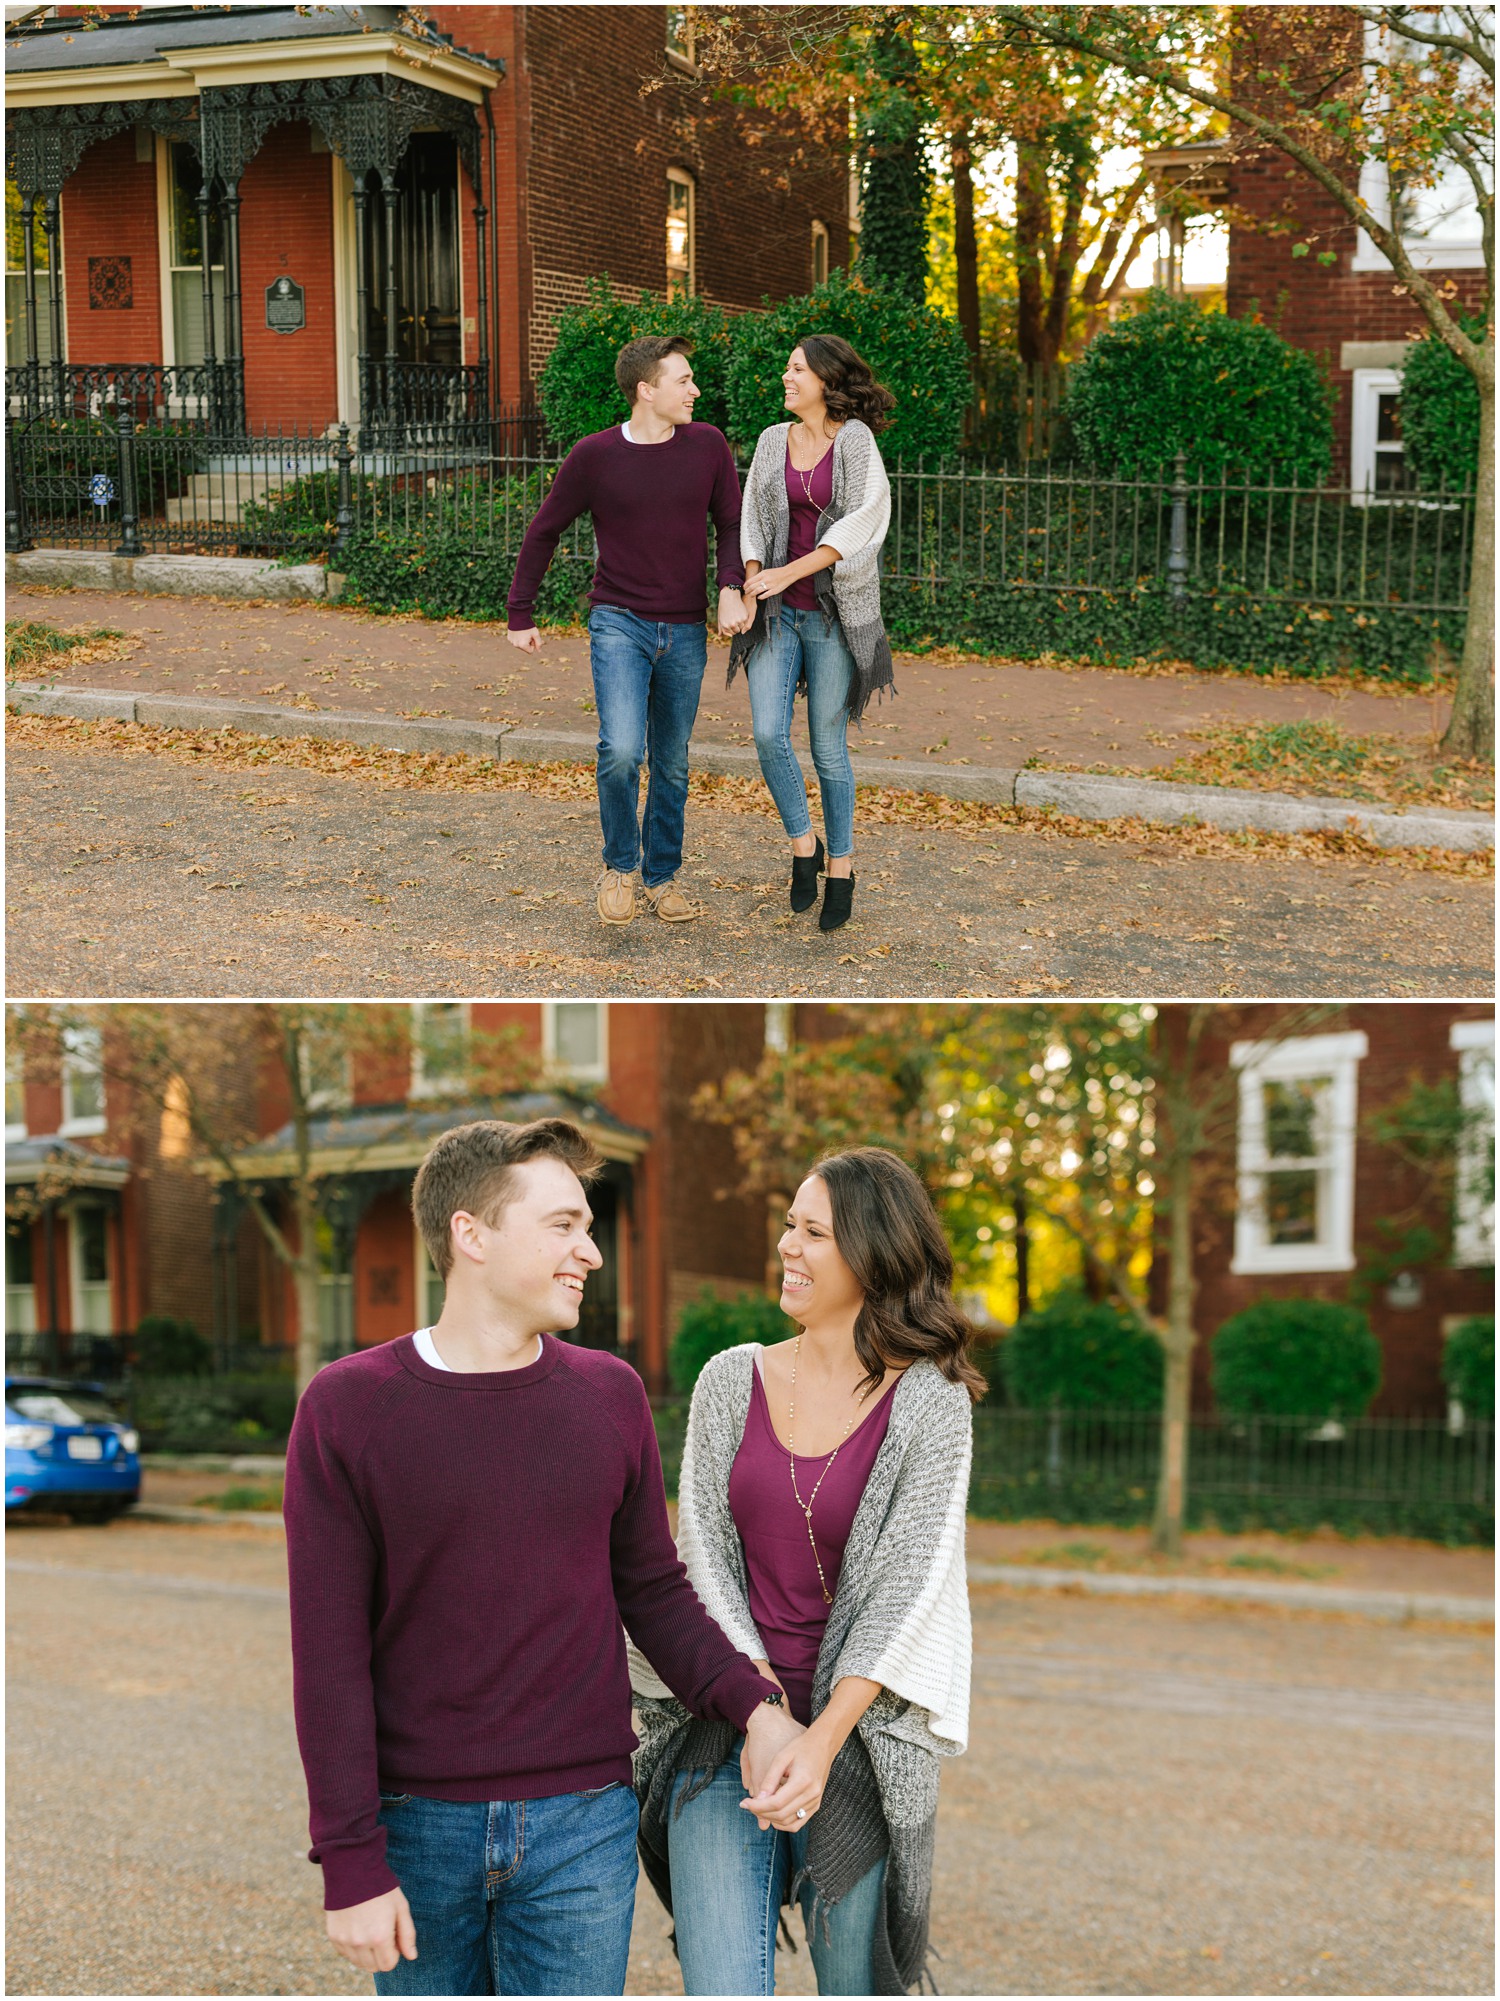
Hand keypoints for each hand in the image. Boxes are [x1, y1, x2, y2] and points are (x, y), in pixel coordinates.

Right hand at [325, 1886, 416, 1974]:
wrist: (353, 1870)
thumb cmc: (381, 1888)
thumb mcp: (401, 1907)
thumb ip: (407, 1934)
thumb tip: (412, 1956)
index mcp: (380, 1937)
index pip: (388, 1965)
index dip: (394, 1954)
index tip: (393, 1938)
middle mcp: (361, 1943)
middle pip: (373, 1967)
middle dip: (381, 1955)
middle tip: (382, 1933)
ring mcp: (345, 1941)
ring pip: (359, 1963)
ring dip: (366, 1953)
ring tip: (370, 1929)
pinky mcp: (334, 1936)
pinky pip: (346, 1953)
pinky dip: (353, 1947)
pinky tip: (357, 1927)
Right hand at [507, 625, 542, 652]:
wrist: (518, 616)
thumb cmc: (528, 625)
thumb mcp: (535, 634)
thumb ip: (539, 643)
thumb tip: (539, 651)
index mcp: (523, 645)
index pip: (531, 651)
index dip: (533, 644)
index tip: (532, 637)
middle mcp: (516, 645)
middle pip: (525, 648)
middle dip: (528, 643)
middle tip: (528, 634)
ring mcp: (511, 642)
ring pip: (520, 645)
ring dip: (523, 640)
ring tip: (523, 632)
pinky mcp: (509, 638)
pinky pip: (515, 641)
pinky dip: (518, 638)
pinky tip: (518, 631)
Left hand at [716, 586, 751, 635]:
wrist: (729, 596)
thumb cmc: (724, 607)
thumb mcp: (720, 617)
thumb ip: (720, 627)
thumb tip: (720, 636)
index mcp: (725, 626)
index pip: (731, 633)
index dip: (731, 629)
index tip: (731, 622)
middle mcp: (732, 625)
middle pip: (737, 631)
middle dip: (736, 627)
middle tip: (735, 618)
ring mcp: (739, 621)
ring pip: (742, 627)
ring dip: (741, 623)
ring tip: (737, 615)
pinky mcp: (745, 617)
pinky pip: (745, 622)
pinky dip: (744, 619)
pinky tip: (740, 612)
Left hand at [741, 1700, 805, 1825]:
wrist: (823, 1744)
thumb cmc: (801, 1747)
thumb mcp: (782, 1757)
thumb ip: (770, 1779)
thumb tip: (758, 1799)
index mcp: (803, 1781)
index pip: (776, 1803)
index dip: (757, 1806)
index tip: (743, 1803)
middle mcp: (811, 1795)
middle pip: (782, 1815)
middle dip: (761, 1813)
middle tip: (748, 1805)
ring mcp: (816, 1802)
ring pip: (790, 1823)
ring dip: (771, 1820)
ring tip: (759, 1809)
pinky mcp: (816, 1805)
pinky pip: (798, 1823)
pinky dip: (783, 1823)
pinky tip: (773, 1814)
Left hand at [743, 567, 790, 600]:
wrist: (787, 574)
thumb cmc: (776, 572)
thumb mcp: (766, 571)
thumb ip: (759, 576)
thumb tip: (751, 581)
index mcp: (762, 574)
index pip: (750, 581)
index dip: (746, 585)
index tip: (744, 587)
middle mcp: (765, 579)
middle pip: (752, 587)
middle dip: (747, 591)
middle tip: (746, 592)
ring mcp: (770, 585)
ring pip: (757, 591)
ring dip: (752, 594)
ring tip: (750, 595)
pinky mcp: (774, 590)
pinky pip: (765, 595)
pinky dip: (760, 597)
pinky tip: (758, 597)